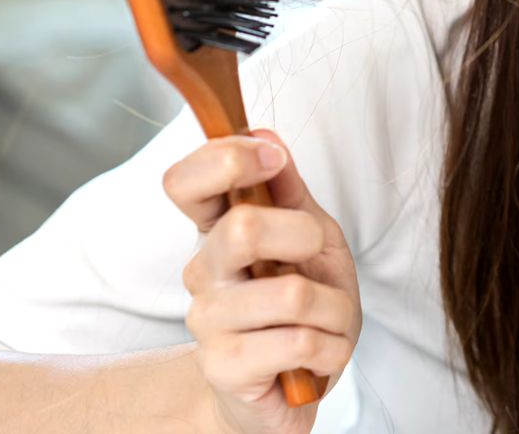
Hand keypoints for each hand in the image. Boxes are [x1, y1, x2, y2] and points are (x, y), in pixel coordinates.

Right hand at [163, 129, 362, 433]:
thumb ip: (289, 190)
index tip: (272, 158)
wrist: (291, 383)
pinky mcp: (224, 367)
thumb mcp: (312, 238)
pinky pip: (299, 341)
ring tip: (327, 319)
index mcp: (218, 230)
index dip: (226, 159)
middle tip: (316, 256)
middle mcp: (203, 271)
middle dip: (304, 237)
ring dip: (334, 307)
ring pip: (289, 293)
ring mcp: (207, 321)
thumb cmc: (304, 305)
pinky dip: (332, 344)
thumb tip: (264, 134)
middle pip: (241, 229)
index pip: (184, 182)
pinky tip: (320, 351)